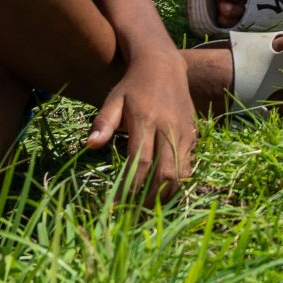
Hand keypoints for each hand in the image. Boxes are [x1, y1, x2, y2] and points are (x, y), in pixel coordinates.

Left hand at [84, 42, 197, 201]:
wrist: (164, 65)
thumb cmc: (132, 85)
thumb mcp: (113, 99)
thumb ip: (103, 123)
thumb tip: (89, 146)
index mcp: (146, 120)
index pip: (140, 162)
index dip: (129, 188)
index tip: (117, 207)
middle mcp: (169, 128)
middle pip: (165, 173)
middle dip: (150, 199)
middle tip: (134, 217)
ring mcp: (184, 132)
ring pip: (181, 173)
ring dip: (166, 195)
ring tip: (149, 211)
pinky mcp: (193, 135)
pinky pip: (189, 166)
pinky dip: (178, 183)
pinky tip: (163, 194)